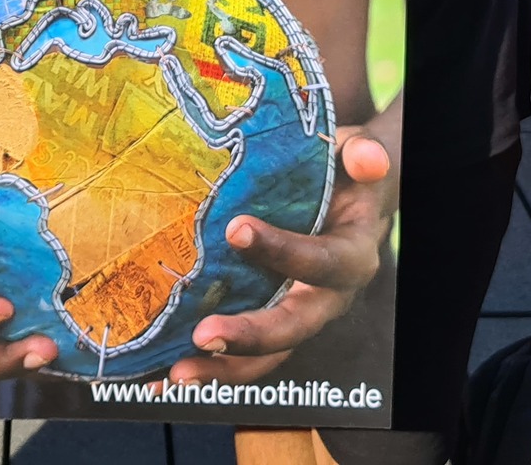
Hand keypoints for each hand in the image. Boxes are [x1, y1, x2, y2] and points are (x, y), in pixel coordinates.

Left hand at [168, 129, 394, 383]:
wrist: (350, 197)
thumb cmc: (344, 171)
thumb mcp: (357, 153)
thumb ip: (363, 154)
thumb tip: (369, 160)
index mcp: (352, 255)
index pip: (321, 261)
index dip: (284, 250)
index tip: (236, 230)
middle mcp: (329, 295)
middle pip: (295, 326)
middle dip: (250, 336)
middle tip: (204, 335)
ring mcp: (299, 314)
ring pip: (268, 356)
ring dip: (225, 369)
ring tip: (179, 375)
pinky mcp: (270, 320)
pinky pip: (244, 355)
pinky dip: (209, 368)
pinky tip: (162, 377)